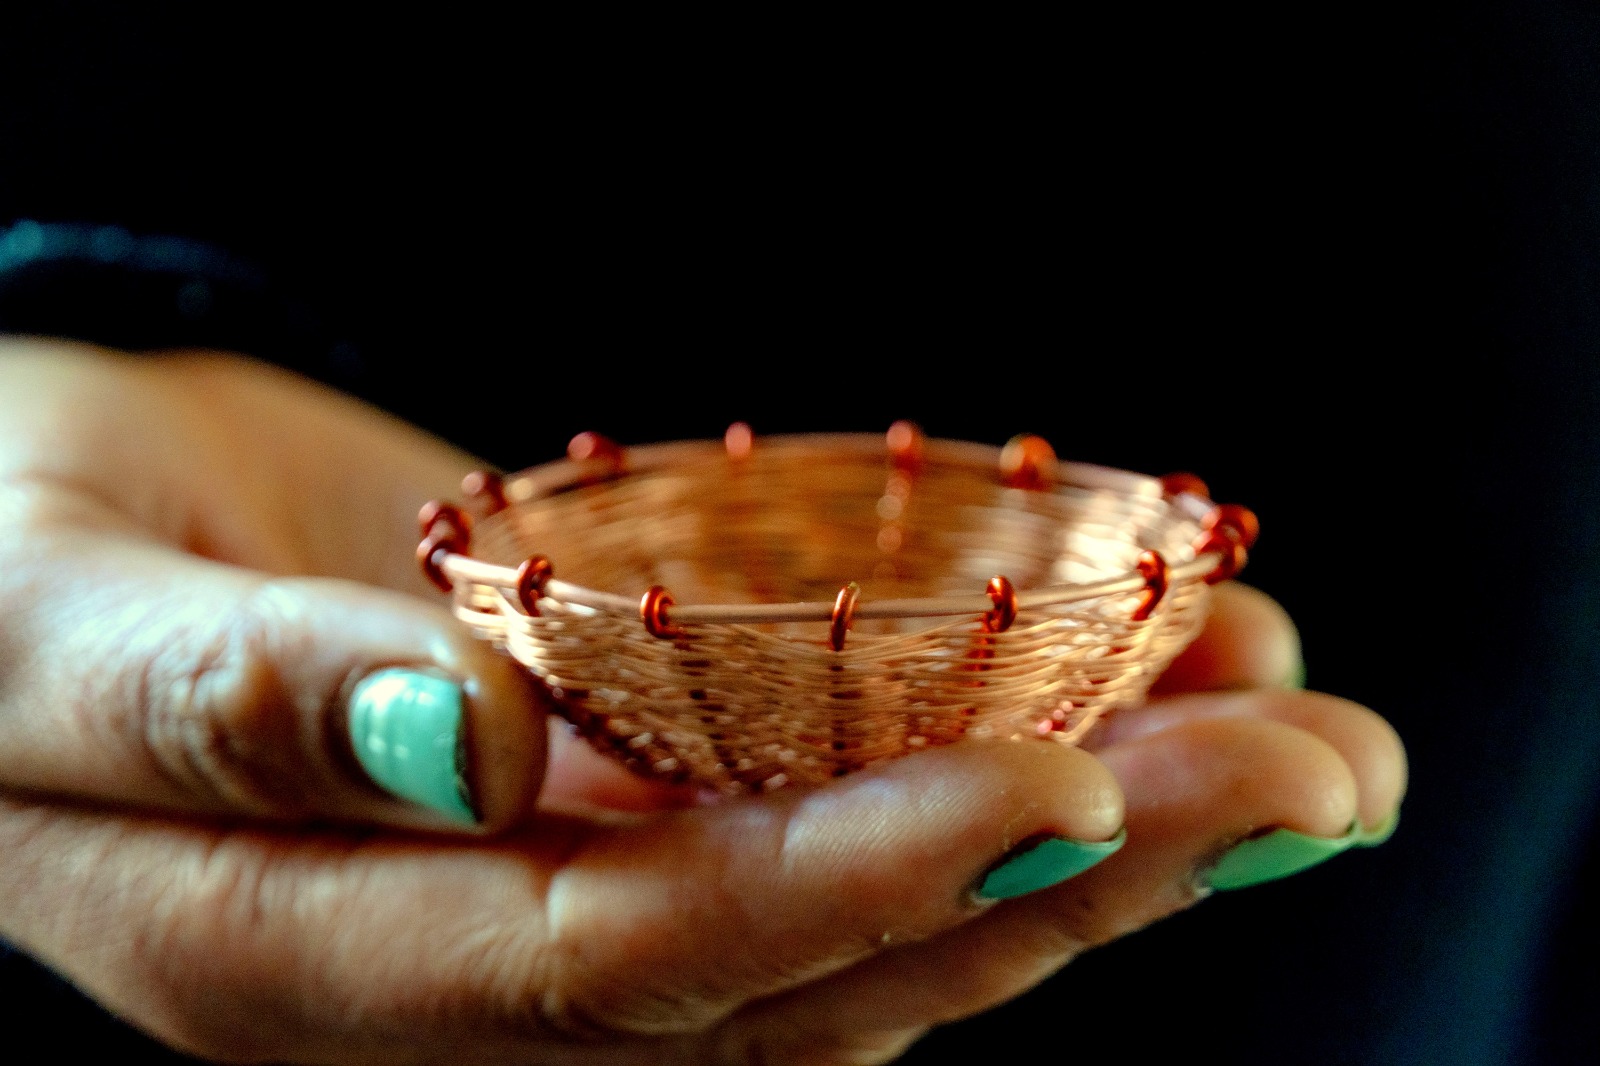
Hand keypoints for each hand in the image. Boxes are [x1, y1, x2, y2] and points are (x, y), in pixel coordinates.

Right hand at [0, 338, 1405, 1063]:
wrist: (24, 517)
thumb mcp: (41, 624)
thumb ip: (223, 704)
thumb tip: (467, 735)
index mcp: (320, 948)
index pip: (644, 950)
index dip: (864, 878)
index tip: (1084, 781)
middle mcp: (485, 942)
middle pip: (825, 949)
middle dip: (1079, 867)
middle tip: (1317, 764)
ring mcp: (576, 860)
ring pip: (875, 882)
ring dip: (1105, 811)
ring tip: (1304, 714)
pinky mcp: (631, 757)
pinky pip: (840, 774)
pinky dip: (1003, 725)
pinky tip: (1153, 653)